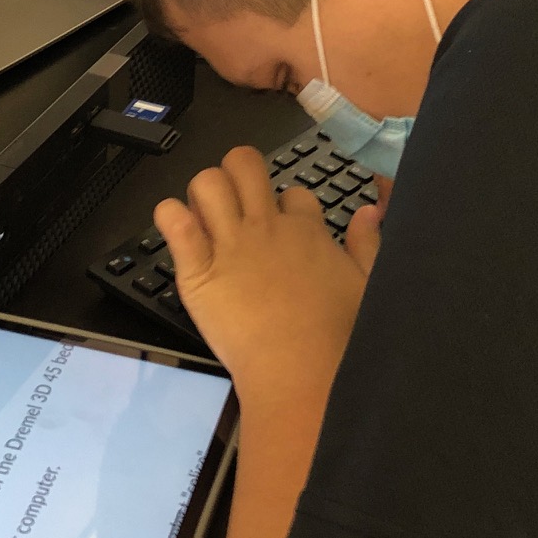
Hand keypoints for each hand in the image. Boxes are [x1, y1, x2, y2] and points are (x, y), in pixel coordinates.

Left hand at [154, 147, 379, 409]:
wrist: (300, 372)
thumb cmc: (337, 338)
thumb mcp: (367, 285)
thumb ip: (366, 244)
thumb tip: (368, 210)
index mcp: (306, 230)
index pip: (292, 192)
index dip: (284, 206)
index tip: (280, 228)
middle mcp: (266, 227)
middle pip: (244, 165)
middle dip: (236, 173)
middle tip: (233, 203)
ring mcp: (230, 245)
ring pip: (207, 182)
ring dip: (203, 192)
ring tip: (205, 219)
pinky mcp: (198, 270)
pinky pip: (174, 221)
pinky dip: (170, 216)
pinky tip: (178, 230)